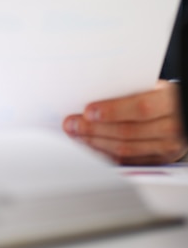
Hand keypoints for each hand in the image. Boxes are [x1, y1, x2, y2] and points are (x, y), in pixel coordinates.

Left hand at [63, 80, 187, 164]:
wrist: (185, 113)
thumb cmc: (164, 96)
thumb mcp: (153, 86)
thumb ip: (129, 90)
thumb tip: (93, 92)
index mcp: (170, 102)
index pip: (140, 107)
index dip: (112, 111)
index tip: (88, 110)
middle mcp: (171, 127)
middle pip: (128, 131)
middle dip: (94, 128)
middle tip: (72, 124)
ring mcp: (166, 148)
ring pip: (125, 149)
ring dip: (95, 142)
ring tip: (76, 135)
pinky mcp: (159, 161)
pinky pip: (128, 161)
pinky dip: (106, 154)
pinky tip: (91, 147)